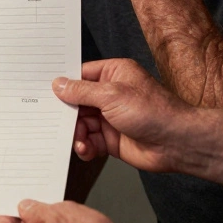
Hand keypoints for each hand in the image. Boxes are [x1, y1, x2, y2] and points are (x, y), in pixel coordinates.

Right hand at [59, 59, 189, 173]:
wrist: (176, 143)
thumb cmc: (154, 112)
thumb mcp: (111, 95)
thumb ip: (82, 91)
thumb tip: (59, 85)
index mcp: (114, 73)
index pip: (80, 75)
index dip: (63, 85)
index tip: (46, 93)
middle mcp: (111, 94)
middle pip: (77, 102)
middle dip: (67, 114)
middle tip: (56, 122)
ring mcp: (111, 117)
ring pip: (80, 124)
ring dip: (76, 133)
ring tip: (80, 140)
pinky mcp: (112, 139)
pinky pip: (89, 141)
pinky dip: (85, 146)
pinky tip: (86, 149)